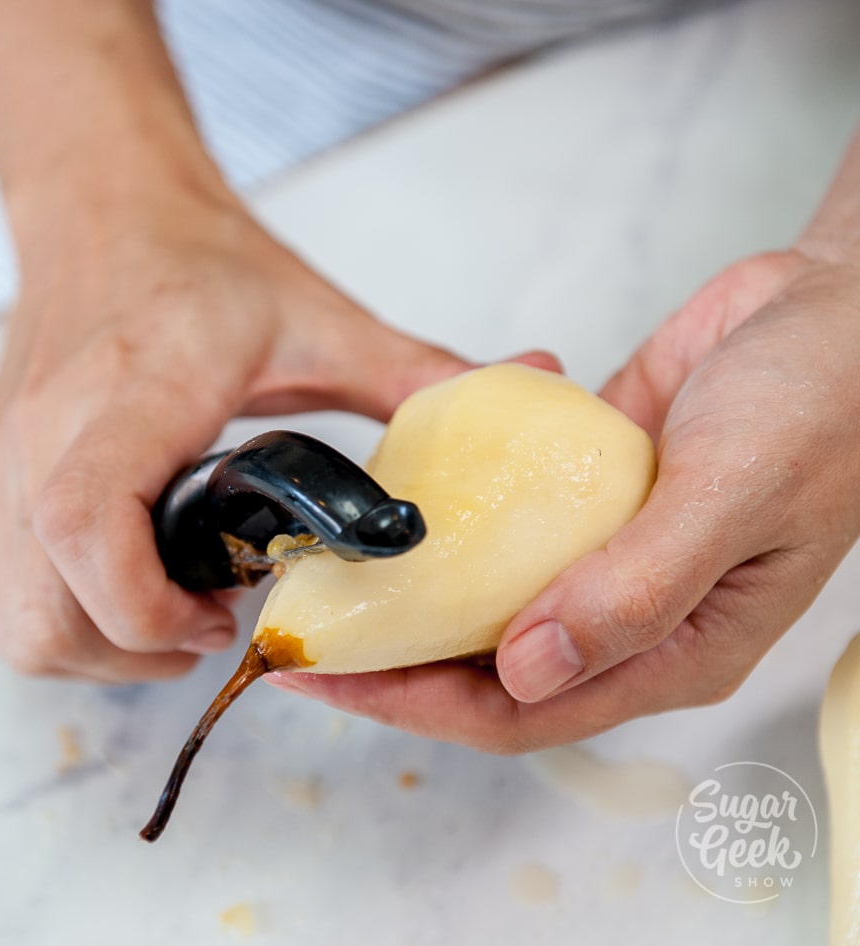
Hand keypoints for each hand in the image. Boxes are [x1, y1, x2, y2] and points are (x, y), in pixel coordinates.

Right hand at [0, 178, 489, 682]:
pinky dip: (70, 616)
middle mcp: (44, 434)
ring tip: (177, 606)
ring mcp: (2, 459)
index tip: (223, 618)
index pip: (88, 526)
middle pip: (43, 612)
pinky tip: (135, 578)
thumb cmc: (202, 261)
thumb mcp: (321, 317)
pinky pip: (8, 591)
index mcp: (135, 391)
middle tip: (213, 620)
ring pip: (17, 620)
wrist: (103, 207)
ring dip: (100, 647)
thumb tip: (534, 382)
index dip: (147, 608)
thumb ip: (420, 372)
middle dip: (134, 654)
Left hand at [270, 250, 859, 750]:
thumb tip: (525, 671)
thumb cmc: (821, 405)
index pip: (518, 710)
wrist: (835, 307)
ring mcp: (599, 549)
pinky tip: (410, 468)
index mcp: (674, 648)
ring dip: (408, 580)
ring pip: (482, 589)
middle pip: (482, 661)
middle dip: (389, 653)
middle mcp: (627, 612)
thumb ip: (635, 589)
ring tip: (327, 559)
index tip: (323, 675)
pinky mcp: (583, 489)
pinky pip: (499, 507)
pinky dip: (453, 496)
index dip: (412, 703)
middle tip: (301, 624)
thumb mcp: (734, 496)